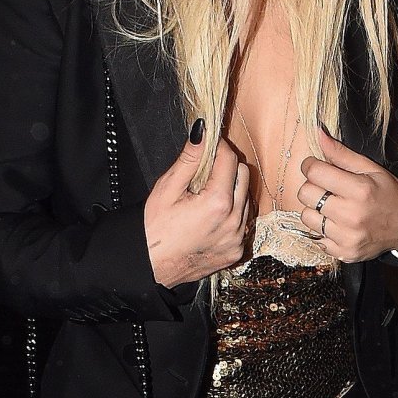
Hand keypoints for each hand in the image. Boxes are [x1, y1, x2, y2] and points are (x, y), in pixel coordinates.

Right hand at [144, 126, 250, 287]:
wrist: (150, 267)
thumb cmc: (153, 228)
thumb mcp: (167, 188)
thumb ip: (189, 158)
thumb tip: (203, 130)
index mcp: (217, 203)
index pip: (229, 159)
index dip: (218, 148)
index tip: (209, 146)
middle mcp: (234, 221)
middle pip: (244, 175)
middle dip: (227, 167)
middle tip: (205, 172)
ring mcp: (238, 238)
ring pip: (247, 199)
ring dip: (233, 191)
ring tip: (207, 196)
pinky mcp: (237, 251)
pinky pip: (244, 222)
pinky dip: (234, 213)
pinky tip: (213, 216)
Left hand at [296, 129, 397, 261]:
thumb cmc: (388, 192)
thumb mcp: (370, 168)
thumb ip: (341, 153)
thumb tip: (317, 133)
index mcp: (359, 190)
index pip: (314, 173)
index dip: (310, 165)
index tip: (315, 166)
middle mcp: (352, 215)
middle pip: (306, 194)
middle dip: (312, 186)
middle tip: (325, 186)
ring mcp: (347, 237)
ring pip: (306, 217)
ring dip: (314, 209)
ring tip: (331, 206)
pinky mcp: (344, 253)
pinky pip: (316, 237)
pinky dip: (323, 229)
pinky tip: (337, 223)